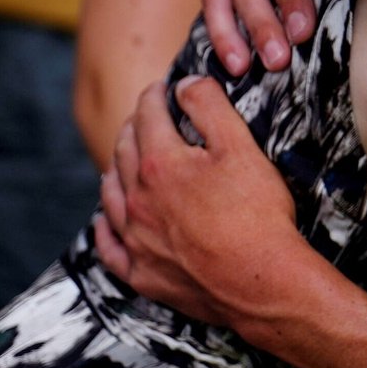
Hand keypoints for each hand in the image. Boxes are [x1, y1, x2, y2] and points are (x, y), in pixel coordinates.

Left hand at [95, 77, 302, 329]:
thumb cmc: (257, 215)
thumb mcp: (241, 147)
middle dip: (135, 127)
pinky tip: (105, 221)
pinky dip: (104, 229)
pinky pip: (109, 248)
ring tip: (123, 159)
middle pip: (124, 151)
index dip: (155, 95)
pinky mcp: (142, 274)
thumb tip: (186, 84)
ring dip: (115, 170)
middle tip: (147, 117)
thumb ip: (209, 107)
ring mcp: (137, 240)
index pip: (148, 116)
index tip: (163, 87)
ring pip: (110, 196)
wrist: (262, 283)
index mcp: (160, 164)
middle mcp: (137, 200)